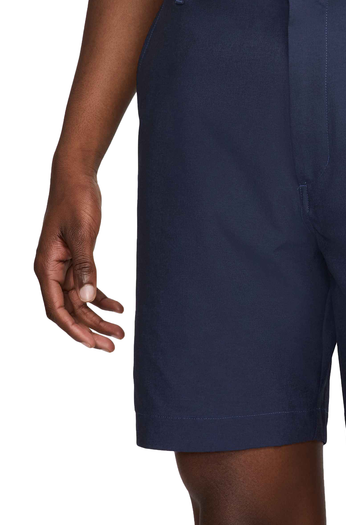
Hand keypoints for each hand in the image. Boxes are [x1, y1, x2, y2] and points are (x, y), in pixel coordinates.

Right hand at [35, 170, 123, 350]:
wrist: (77, 179)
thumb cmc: (75, 201)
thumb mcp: (82, 233)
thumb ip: (86, 265)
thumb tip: (89, 297)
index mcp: (46, 266)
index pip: (57, 308)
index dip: (74, 329)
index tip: (93, 344)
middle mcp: (53, 270)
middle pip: (70, 309)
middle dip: (90, 329)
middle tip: (113, 345)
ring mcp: (65, 266)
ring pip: (81, 300)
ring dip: (99, 317)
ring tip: (120, 332)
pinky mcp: (78, 259)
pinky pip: (88, 285)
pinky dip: (102, 298)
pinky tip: (119, 307)